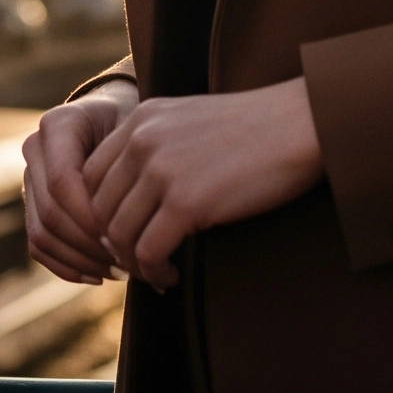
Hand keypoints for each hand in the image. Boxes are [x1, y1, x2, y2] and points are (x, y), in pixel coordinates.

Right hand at [22, 78, 139, 282]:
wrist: (118, 116)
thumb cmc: (137, 125)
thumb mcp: (140, 131)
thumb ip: (131, 163)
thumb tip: (128, 222)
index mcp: (58, 124)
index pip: (62, 182)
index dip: (91, 216)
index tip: (130, 234)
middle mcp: (35, 149)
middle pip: (51, 212)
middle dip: (90, 245)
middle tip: (131, 262)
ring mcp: (30, 177)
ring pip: (42, 234)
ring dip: (81, 261)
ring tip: (122, 271)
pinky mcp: (32, 203)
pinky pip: (38, 245)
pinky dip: (66, 266)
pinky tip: (100, 275)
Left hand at [84, 77, 323, 290]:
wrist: (303, 122)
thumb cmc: (255, 128)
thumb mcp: (190, 120)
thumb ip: (156, 145)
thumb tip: (133, 198)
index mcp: (141, 118)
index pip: (89, 176)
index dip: (99, 214)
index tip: (122, 235)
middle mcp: (142, 140)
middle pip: (98, 208)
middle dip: (112, 243)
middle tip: (137, 262)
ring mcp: (162, 170)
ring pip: (117, 234)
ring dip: (132, 263)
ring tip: (155, 271)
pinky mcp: (186, 202)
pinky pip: (147, 251)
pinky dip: (154, 271)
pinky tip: (171, 275)